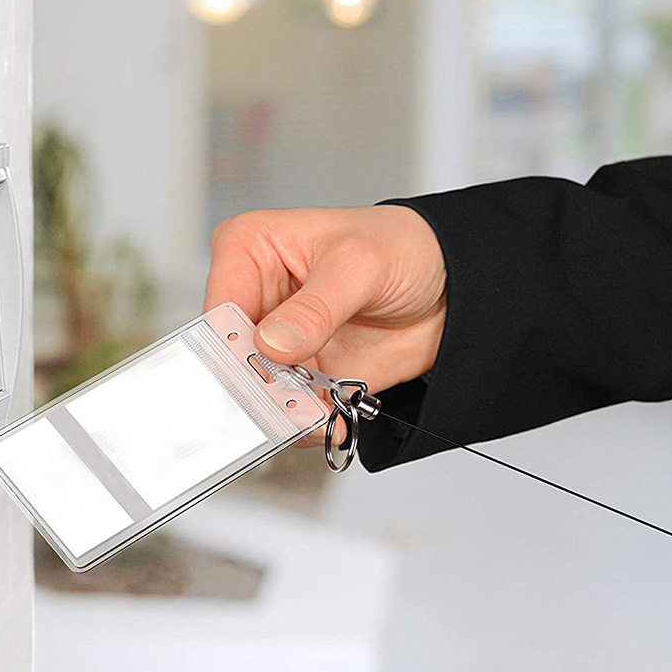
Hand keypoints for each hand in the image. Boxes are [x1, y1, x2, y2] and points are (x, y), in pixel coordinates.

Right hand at [204, 206, 446, 397]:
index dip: (234, 348)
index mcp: (249, 251)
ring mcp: (279, 342)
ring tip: (318, 414)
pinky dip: (308, 423)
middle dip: (260, 389)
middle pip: (232, 359)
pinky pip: (291, 411)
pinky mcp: (303, 376)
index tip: (263, 372)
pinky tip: (332, 419)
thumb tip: (273, 343)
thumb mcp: (359, 265)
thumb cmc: (401, 247)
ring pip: (259, 392)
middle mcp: (256, 298)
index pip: (220, 311)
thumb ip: (316, 308)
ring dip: (286, 412)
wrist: (451, 285)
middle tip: (291, 403)